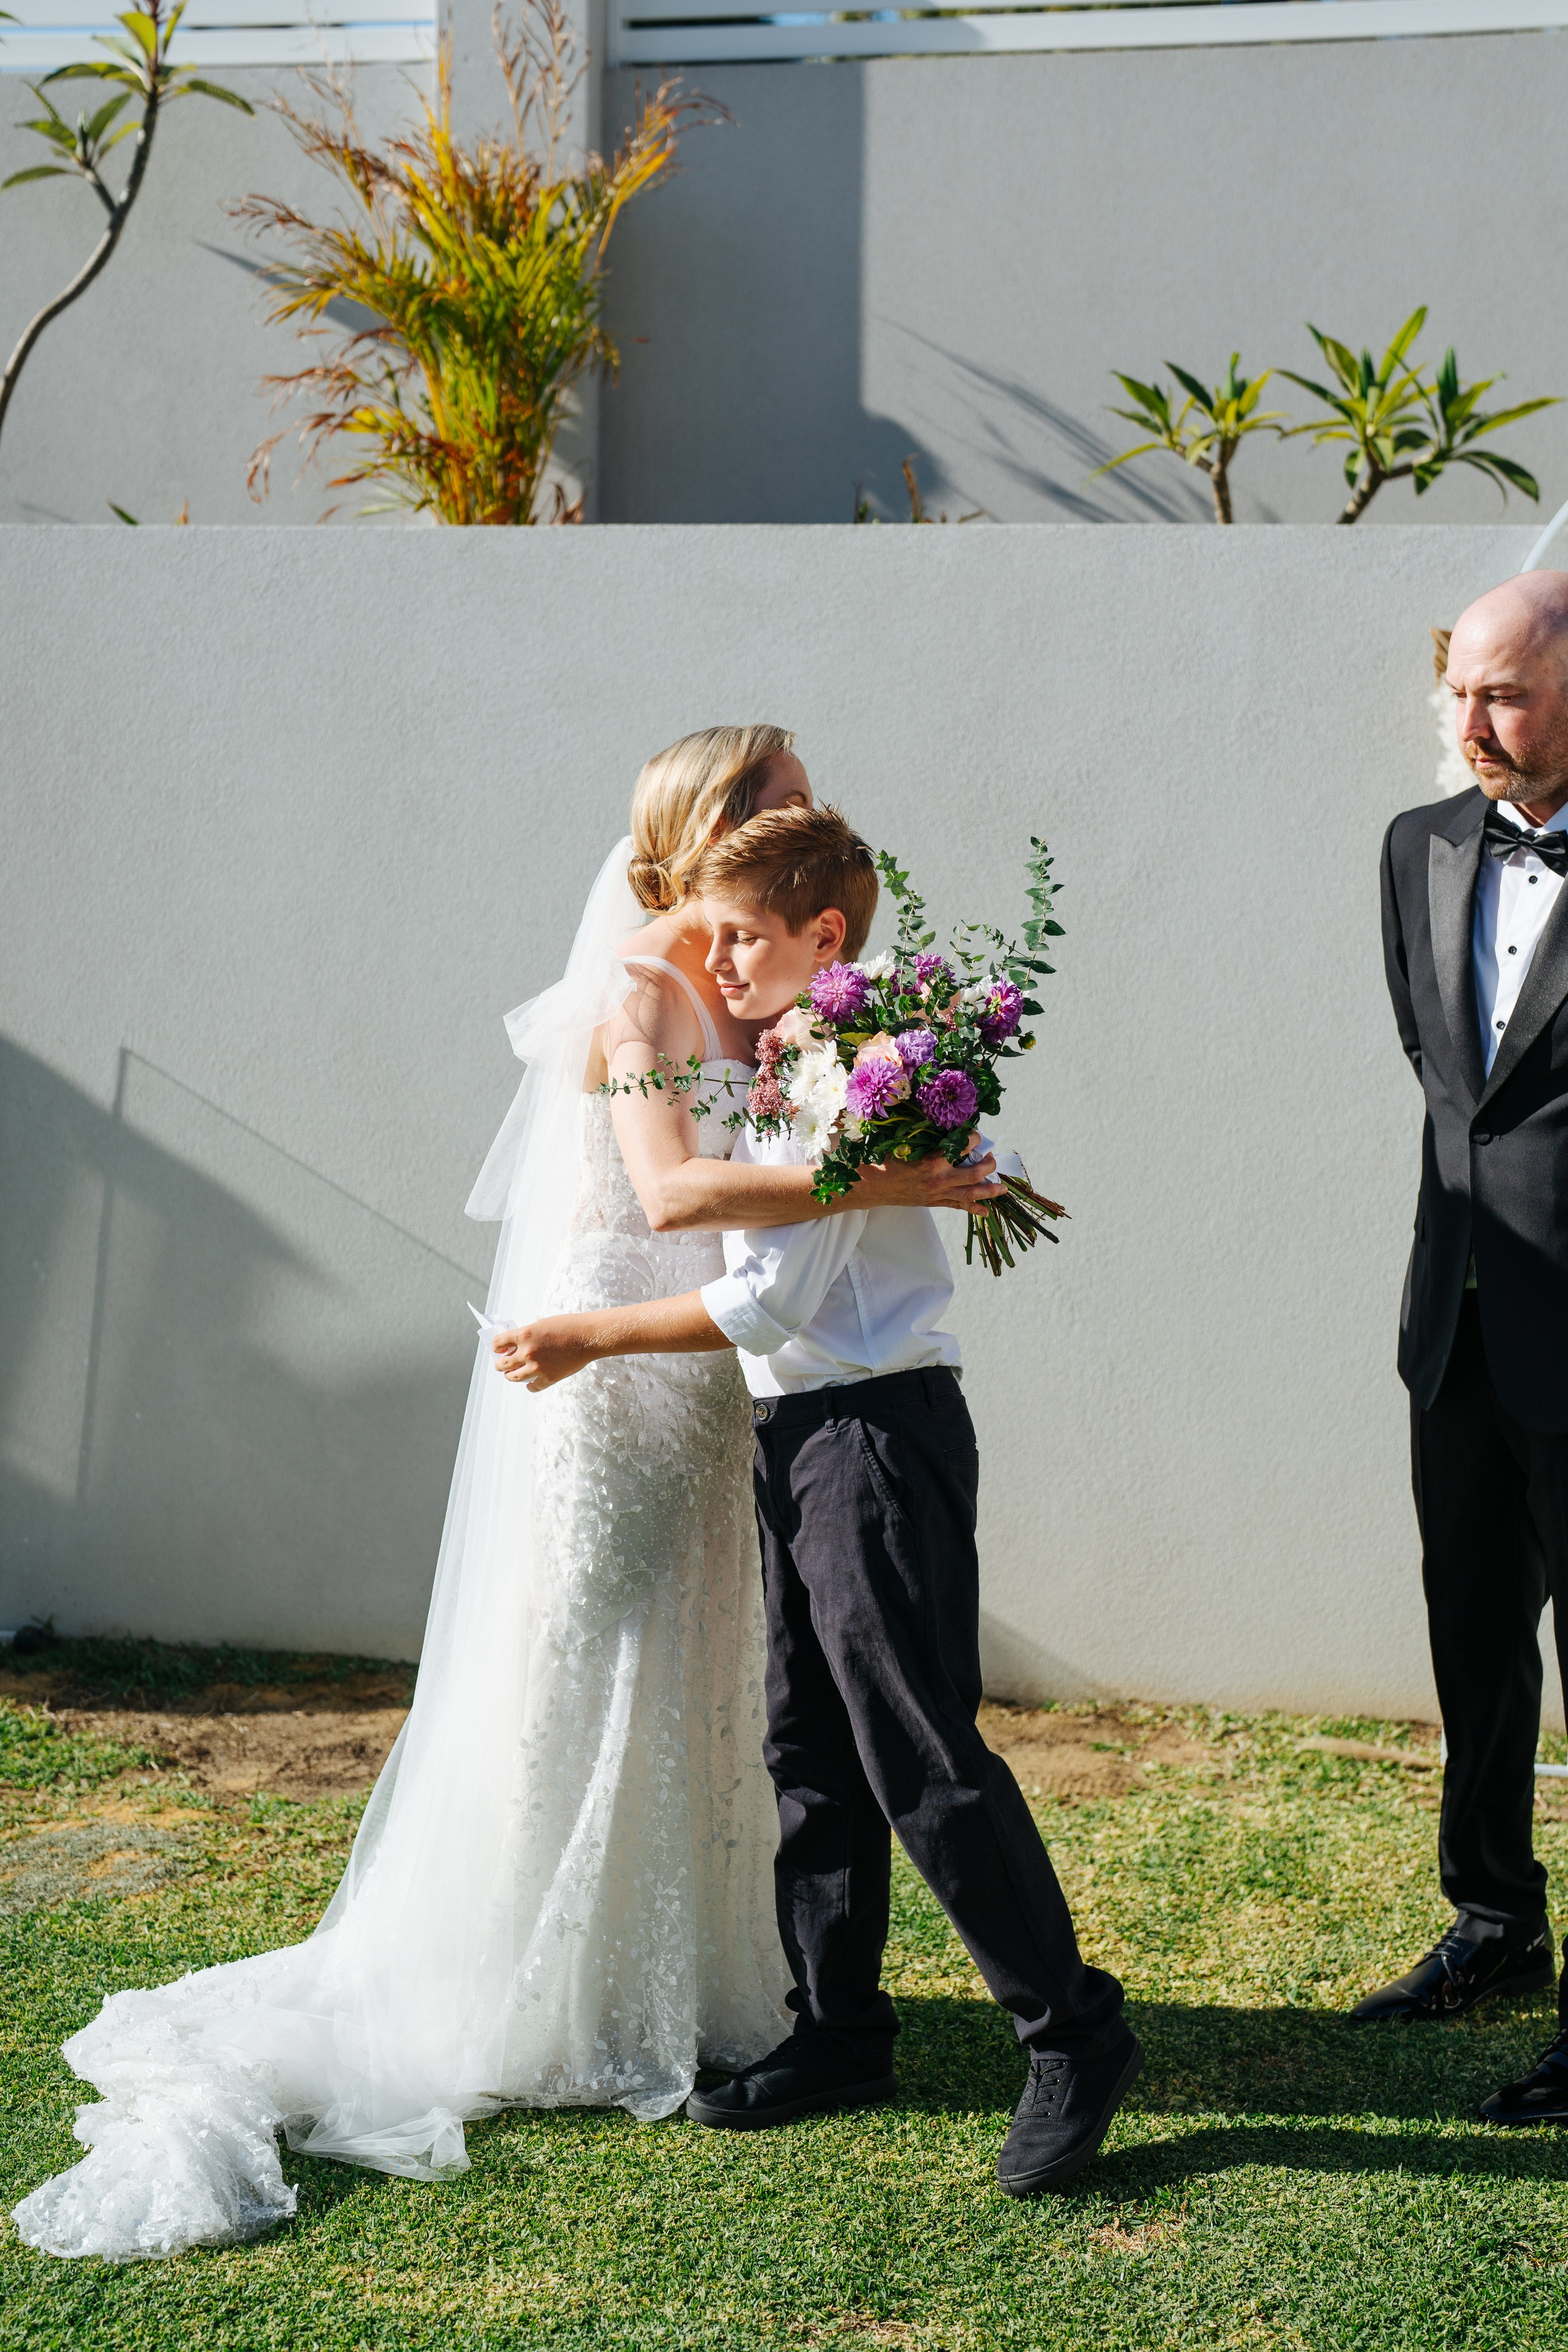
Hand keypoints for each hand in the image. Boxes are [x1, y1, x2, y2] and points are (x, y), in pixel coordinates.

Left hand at [492, 1315, 599, 1390]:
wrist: (588, 1337)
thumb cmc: (567, 1326)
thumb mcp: (541, 1325)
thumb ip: (526, 1336)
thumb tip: (514, 1347)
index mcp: (524, 1335)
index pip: (497, 1343)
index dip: (496, 1346)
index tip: (498, 1349)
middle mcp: (527, 1352)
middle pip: (502, 1364)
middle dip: (499, 1364)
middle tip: (501, 1364)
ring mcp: (537, 1367)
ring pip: (513, 1377)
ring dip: (510, 1376)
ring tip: (511, 1374)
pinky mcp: (549, 1378)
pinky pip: (532, 1387)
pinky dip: (529, 1385)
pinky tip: (530, 1383)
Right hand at [851, 1137, 1003, 1214]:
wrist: (871, 1186)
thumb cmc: (885, 1161)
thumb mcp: (905, 1144)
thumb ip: (926, 1139)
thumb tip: (944, 1128)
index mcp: (932, 1162)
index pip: (962, 1147)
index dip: (973, 1139)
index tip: (976, 1134)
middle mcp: (939, 1179)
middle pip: (974, 1175)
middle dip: (988, 1166)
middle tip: (991, 1158)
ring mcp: (937, 1193)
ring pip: (970, 1194)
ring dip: (989, 1191)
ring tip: (1002, 1189)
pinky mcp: (933, 1202)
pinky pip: (957, 1206)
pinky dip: (972, 1208)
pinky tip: (985, 1211)